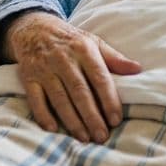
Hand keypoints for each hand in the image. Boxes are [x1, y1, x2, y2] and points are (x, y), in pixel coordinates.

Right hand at [1, 11, 141, 142]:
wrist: (33, 28)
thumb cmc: (70, 40)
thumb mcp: (93, 42)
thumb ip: (114, 58)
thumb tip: (137, 69)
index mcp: (84, 50)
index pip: (99, 78)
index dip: (108, 100)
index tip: (116, 120)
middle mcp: (63, 59)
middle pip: (80, 91)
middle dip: (91, 116)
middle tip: (101, 136)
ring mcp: (44, 69)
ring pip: (59, 98)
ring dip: (72, 120)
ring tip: (84, 138)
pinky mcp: (28, 77)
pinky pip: (35, 99)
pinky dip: (43, 115)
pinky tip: (53, 129)